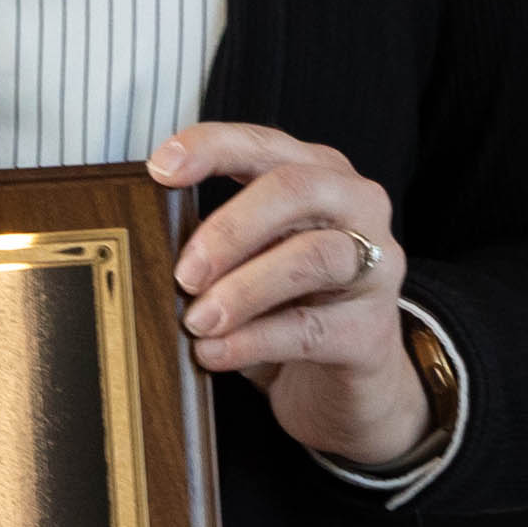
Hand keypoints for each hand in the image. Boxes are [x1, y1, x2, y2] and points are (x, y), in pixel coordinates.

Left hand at [153, 125, 431, 469]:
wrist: (342, 383)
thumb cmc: (290, 303)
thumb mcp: (252, 258)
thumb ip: (218, 239)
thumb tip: (153, 246)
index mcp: (318, 173)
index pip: (263, 143)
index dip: (211, 148)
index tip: (160, 169)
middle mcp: (355, 206)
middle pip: (295, 188)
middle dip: (229, 228)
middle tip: (184, 274)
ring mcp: (374, 267)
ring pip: (311, 257)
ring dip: (243, 289)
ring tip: (198, 321)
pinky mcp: (370, 330)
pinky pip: (309, 328)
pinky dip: (253, 341)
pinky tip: (214, 352)